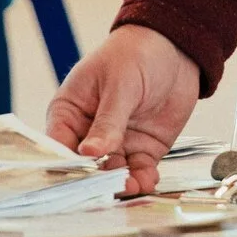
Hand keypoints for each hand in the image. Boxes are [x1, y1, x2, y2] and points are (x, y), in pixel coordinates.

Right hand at [45, 23, 199, 195]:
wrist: (176, 47)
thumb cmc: (136, 52)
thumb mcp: (119, 83)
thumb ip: (107, 120)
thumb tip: (89, 152)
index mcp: (70, 111)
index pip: (60, 145)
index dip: (67, 165)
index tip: (79, 179)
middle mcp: (89, 132)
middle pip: (86, 167)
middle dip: (96, 181)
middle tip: (109, 189)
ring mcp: (116, 143)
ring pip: (112, 174)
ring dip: (120, 184)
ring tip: (131, 187)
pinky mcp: (142, 149)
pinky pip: (138, 172)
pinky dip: (142, 180)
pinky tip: (147, 182)